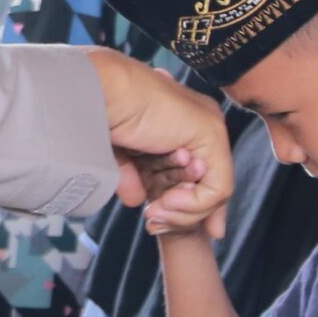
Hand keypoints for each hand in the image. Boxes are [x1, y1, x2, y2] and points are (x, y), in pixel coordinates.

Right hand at [87, 50, 232, 237]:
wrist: (100, 92)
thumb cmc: (100, 116)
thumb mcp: (122, 157)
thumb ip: (136, 179)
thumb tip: (138, 201)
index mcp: (180, 122)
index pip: (198, 174)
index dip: (187, 205)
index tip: (159, 224)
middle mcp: (200, 122)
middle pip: (207, 184)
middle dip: (184, 214)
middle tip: (153, 223)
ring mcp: (210, 126)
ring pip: (214, 191)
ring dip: (181, 212)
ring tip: (153, 213)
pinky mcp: (211, 135)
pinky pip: (216, 189)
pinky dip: (191, 206)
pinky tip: (164, 204)